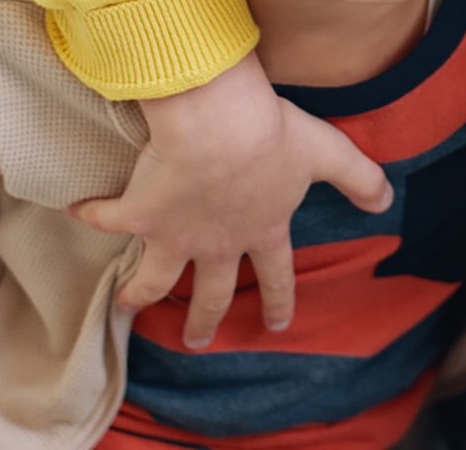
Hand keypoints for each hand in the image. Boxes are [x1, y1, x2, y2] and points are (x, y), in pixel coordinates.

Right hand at [71, 52, 391, 348]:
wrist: (219, 125)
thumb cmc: (276, 135)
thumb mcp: (330, 153)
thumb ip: (361, 179)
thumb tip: (386, 202)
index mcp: (264, 229)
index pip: (277, 274)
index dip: (280, 300)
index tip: (278, 326)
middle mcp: (219, 242)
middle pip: (212, 292)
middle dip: (205, 319)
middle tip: (198, 341)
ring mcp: (175, 234)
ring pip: (154, 277)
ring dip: (139, 291)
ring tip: (127, 304)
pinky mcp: (138, 214)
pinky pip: (109, 217)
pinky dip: (94, 214)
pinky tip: (79, 211)